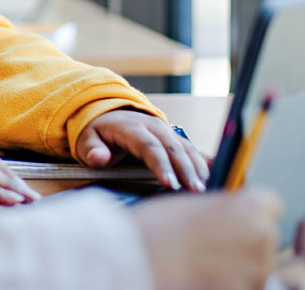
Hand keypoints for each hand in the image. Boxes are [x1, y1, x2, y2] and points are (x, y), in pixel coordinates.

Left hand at [76, 109, 209, 191]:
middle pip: (173, 149)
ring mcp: (167, 132)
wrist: (109, 114)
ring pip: (187, 149)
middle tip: (194, 191)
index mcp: (133, 128)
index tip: (169, 183)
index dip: (161, 164)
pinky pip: (192, 150)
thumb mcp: (87, 139)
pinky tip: (217, 174)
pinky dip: (204, 162)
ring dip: (198, 168)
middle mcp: (154, 127)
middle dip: (186, 170)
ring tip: (205, 189)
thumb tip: (98, 158)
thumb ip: (92, 150)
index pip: (149, 147)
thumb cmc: (98, 132)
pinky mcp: (175, 139)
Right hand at [132, 190, 281, 289]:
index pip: (271, 207)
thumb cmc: (158, 228)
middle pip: (265, 239)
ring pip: (256, 268)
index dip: (249, 215)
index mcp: (252, 204)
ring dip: (238, 269)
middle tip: (212, 248)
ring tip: (204, 266)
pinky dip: (227, 285)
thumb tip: (236, 220)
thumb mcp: (195, 204)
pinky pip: (242, 286)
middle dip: (245, 245)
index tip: (234, 223)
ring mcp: (258, 269)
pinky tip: (203, 278)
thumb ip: (224, 210)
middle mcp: (263, 234)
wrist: (137, 259)